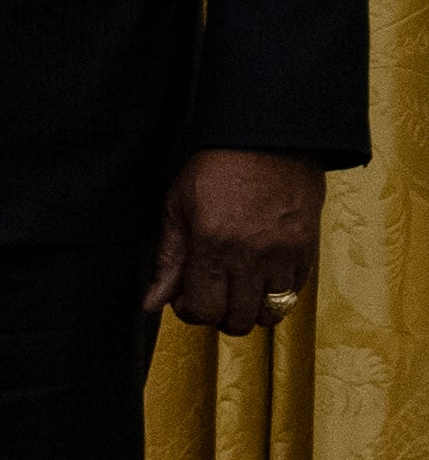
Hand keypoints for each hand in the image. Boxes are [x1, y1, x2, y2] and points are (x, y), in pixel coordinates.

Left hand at [150, 148, 323, 333]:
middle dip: (218, 315)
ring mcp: (284, 256)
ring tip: (238, 289)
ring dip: (249, 309)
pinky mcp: (308, 250)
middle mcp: (250, 256)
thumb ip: (168, 259)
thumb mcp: (177, 207)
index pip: (201, 310)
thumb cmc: (217, 168)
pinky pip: (294, 294)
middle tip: (212, 294)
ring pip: (269, 314)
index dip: (189, 311)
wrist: (269, 140)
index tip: (186, 297)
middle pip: (236, 320)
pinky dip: (276, 296)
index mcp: (212, 245)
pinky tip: (261, 278)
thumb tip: (152, 302)